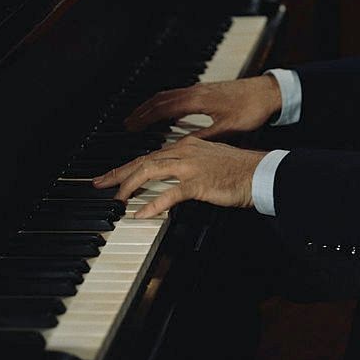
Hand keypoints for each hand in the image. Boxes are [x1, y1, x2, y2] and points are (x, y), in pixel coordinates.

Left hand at [92, 136, 263, 218]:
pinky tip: (140, 213)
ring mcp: (191, 165)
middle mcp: (185, 150)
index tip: (111, 176)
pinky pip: (169, 194)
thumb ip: (188, 169)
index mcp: (187, 145)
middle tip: (98, 184)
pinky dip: (152, 204)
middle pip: (144, 160)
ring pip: (151, 171)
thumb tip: (171, 184)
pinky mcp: (198, 182)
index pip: (150, 155)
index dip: (127, 166)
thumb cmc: (239, 171)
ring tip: (115, 199)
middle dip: (118, 173)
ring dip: (129, 186)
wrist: (261, 173)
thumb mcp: (209, 164)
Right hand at [124, 75, 281, 138]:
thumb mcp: (227, 129)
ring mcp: (200, 89)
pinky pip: (178, 94)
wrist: (269, 92)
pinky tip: (166, 112)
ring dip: (151, 106)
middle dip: (141, 112)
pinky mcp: (207, 90)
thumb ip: (202, 138)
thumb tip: (178, 148)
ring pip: (168, 95)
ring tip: (139, 118)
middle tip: (125, 125)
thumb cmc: (251, 109)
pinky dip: (165, 102)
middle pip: (160, 99)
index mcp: (197, 100)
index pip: (162, 108)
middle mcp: (195, 91)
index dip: (144, 119)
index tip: (128, 128)